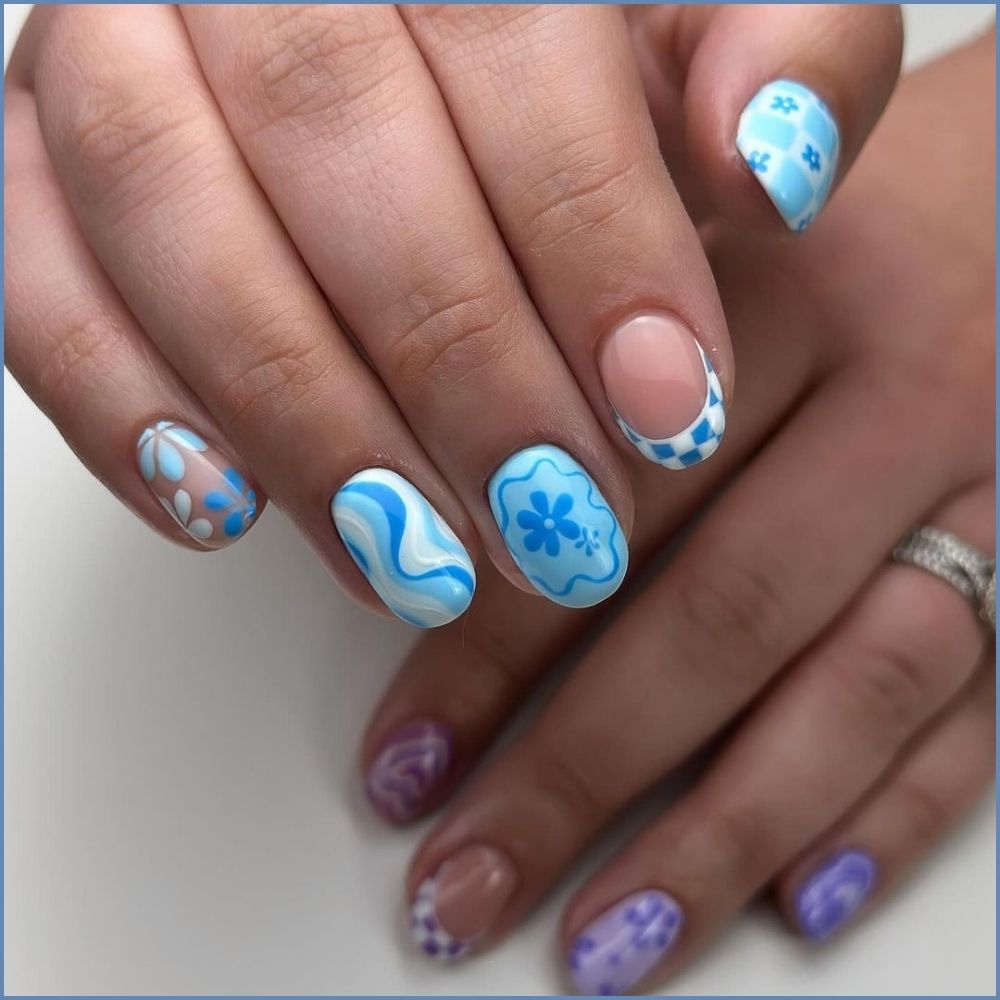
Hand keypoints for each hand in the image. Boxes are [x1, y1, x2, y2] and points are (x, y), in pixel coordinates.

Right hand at [5, 4, 899, 625]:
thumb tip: (771, 162)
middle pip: (331, 134)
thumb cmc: (577, 65)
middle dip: (454, 366)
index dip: (593, 243)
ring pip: (168, 208)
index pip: (511, 43)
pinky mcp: (40, 164)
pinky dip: (117, 403)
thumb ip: (777, 53)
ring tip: (415, 559)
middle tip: (551, 528)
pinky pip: (32, 275)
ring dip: (302, 416)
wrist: (430, 71)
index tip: (665, 413)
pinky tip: (223, 509)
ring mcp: (117, 49)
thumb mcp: (702, 30)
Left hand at [360, 30, 994, 992]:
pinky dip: (886, 812)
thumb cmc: (835, 223)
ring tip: (602, 944)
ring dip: (716, 835)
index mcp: (784, 297)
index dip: (490, 644)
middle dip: (578, 776)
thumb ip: (589, 346)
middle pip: (718, 613)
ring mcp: (996, 487)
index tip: (403, 760)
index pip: (609, 499)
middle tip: (464, 885)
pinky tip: (792, 899)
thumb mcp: (713, 232)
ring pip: (846, 686)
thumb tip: (445, 528)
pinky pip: (985, 713)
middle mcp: (899, 395)